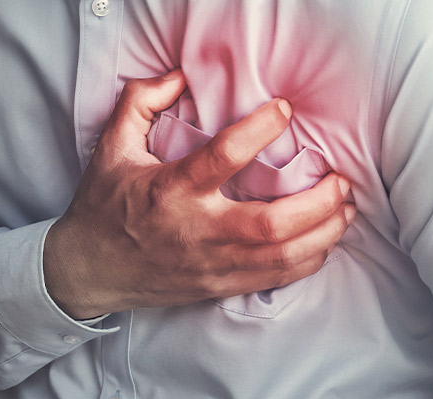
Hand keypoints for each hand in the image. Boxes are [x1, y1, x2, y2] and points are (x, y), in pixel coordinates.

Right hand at [43, 69, 355, 318]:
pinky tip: (322, 241)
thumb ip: (139, 104)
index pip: (224, 157)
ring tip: (344, 207)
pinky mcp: (217, 286)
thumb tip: (177, 78)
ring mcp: (210, 264)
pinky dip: (308, 260)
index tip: (284, 110)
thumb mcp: (110, 149)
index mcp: (171, 190)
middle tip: (339, 178)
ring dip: (324, 232)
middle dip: (319, 201)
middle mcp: (195, 231)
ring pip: (282, 256)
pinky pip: (274, 278)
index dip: (261, 129)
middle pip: (272, 224)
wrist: (88, 270)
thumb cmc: (104, 208)